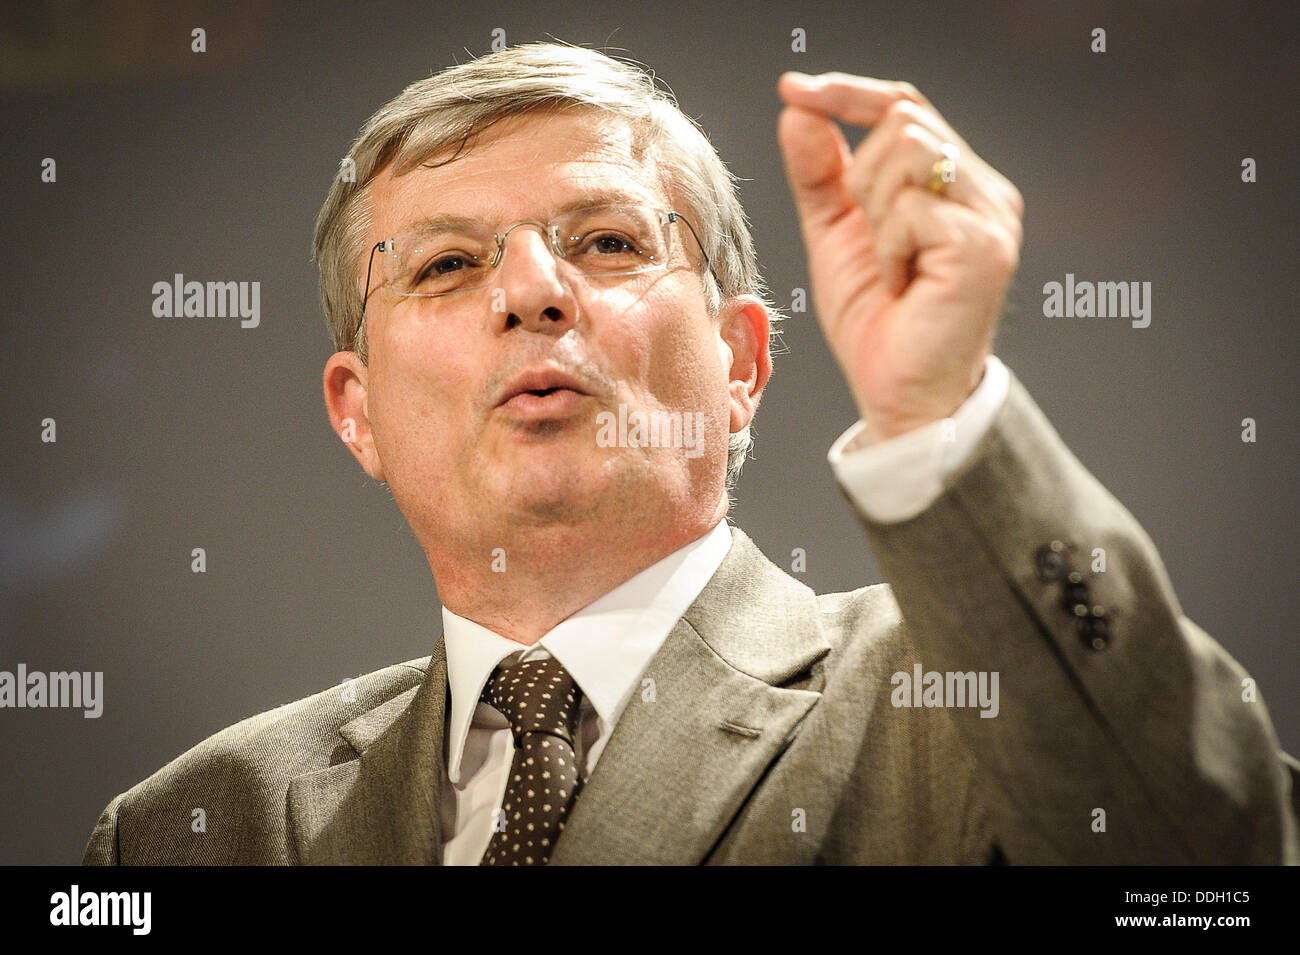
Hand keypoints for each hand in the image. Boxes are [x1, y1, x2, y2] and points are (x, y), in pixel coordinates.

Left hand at [776, 72, 1022, 438]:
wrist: (900, 394)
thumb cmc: (877, 323)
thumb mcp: (834, 235)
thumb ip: (820, 173)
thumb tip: (798, 110)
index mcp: (952, 183)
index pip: (904, 106)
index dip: (847, 92)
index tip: (793, 88)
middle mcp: (983, 190)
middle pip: (903, 120)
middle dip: (860, 175)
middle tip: (868, 236)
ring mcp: (991, 215)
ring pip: (908, 151)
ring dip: (874, 210)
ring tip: (890, 264)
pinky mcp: (984, 246)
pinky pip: (910, 208)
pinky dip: (887, 247)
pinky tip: (902, 284)